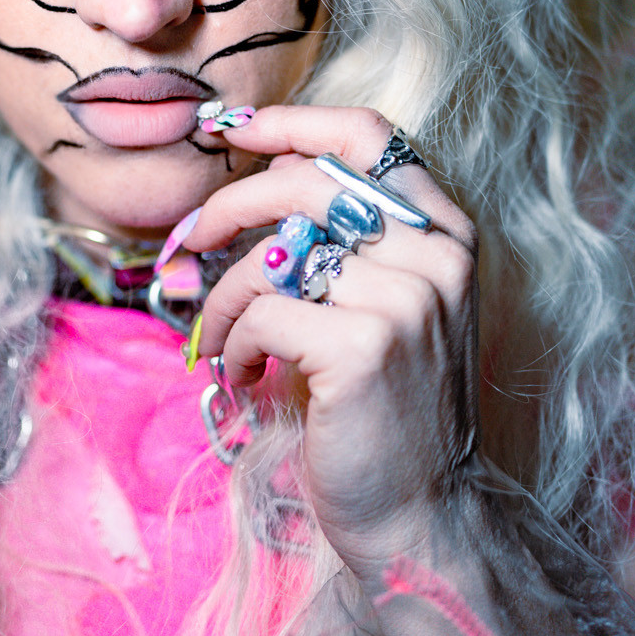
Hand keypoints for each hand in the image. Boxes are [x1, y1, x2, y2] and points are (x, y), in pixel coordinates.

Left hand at [185, 106, 478, 580]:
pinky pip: (262, 313)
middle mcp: (436, 255)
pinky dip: (234, 342)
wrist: (421, 515)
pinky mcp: (363, 347)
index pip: (368, 135)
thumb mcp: (384, 306)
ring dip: (223, 297)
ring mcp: (404, 299)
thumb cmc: (386, 410)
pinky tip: (244, 374)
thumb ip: (347, 239)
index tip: (228, 129)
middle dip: (229, 204)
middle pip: (307, 179)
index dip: (291, 120)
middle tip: (187, 239)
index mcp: (446, 232)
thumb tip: (264, 172)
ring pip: (273, 254)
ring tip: (218, 338)